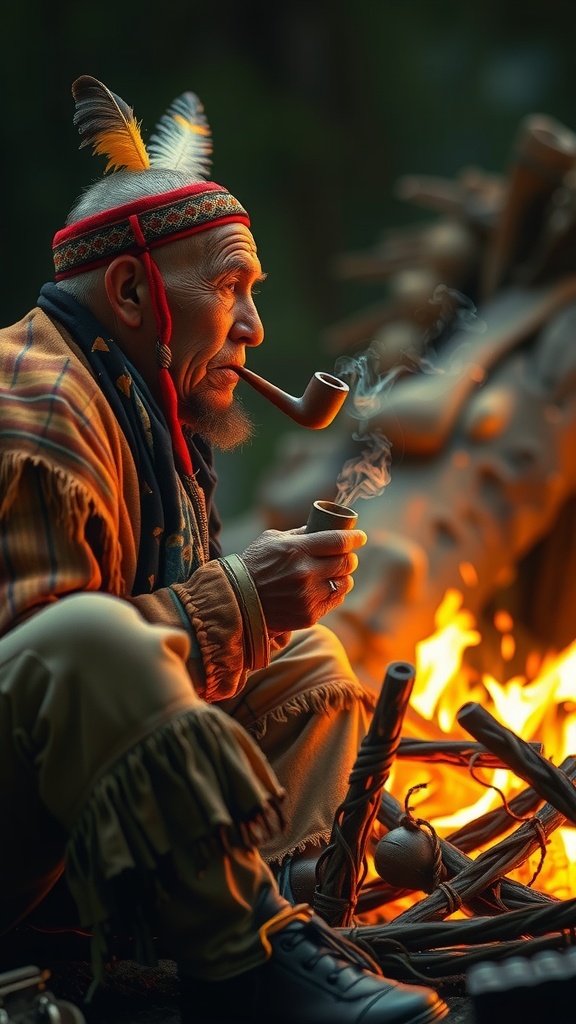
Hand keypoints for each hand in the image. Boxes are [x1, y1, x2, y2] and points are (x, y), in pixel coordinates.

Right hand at [241, 527, 366, 633]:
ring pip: (343, 584)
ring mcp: (309, 596)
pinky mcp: (309, 615)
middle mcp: (306, 573)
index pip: (339, 541)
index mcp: (297, 549)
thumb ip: (299, 534)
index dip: (355, 538)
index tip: (361, 537)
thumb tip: (322, 528)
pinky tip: (327, 588)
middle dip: (350, 558)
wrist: (237, 600)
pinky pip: (334, 601)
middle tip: (347, 556)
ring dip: (343, 577)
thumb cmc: (254, 565)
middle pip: (346, 563)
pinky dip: (334, 593)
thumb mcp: (272, 540)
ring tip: (335, 574)